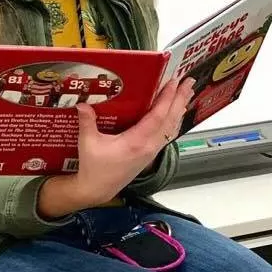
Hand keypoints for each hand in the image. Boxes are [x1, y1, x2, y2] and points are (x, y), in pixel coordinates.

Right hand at [39, 77, 193, 216]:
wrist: (98, 189)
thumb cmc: (94, 168)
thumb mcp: (88, 143)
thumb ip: (87, 122)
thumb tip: (83, 104)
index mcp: (136, 142)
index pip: (157, 117)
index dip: (166, 99)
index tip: (173, 83)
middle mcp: (148, 146)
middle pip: (170, 119)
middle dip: (180, 99)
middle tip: (189, 81)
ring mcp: (151, 151)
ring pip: (171, 126)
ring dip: (179, 108)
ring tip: (187, 92)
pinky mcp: (150, 153)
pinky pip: (167, 134)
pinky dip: (174, 120)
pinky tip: (177, 113)